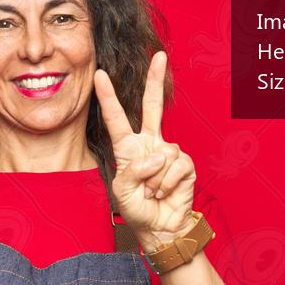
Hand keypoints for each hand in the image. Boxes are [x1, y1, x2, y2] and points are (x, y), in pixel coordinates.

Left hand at [93, 52, 195, 252]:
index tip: (99, 75)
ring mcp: (168, 152)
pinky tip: (164, 193)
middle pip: (152, 106)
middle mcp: (149, 144)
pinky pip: (175, 166)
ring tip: (151, 192)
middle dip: (155, 80)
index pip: (116, 118)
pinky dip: (166, 183)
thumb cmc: (136, 210)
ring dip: (154, 179)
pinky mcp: (185, 164)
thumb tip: (157, 156)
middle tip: (159, 56)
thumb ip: (134, 170)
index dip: (107, 97)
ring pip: (163, 153)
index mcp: (127, 148)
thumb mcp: (122, 190)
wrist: (160, 228)